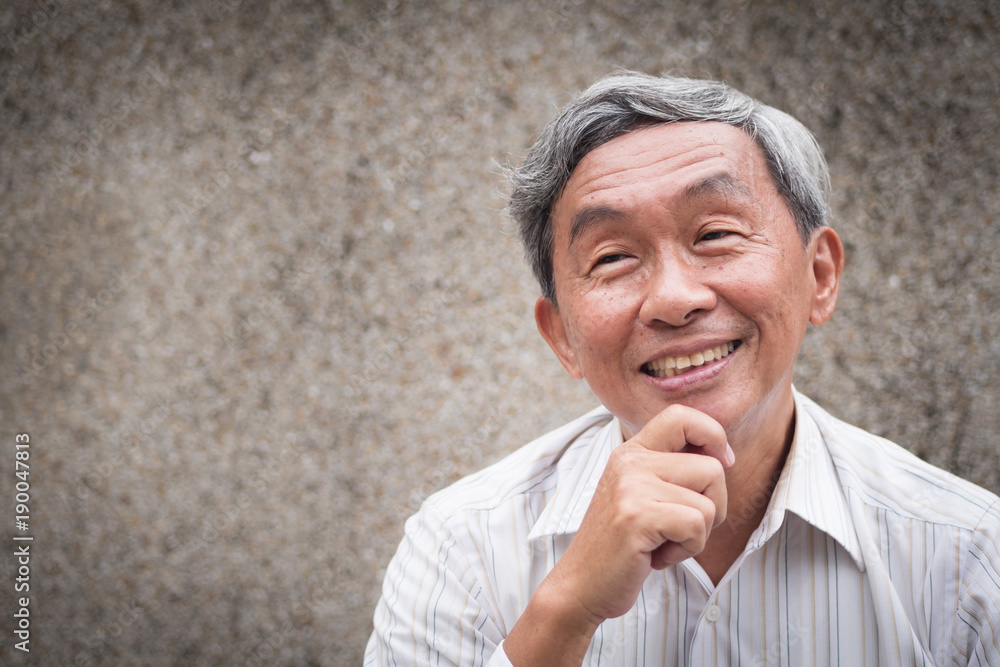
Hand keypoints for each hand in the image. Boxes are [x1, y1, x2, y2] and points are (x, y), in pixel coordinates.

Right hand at [505, 404, 732, 665]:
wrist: (581, 585)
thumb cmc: (622, 546)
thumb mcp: (641, 495)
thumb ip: (670, 471)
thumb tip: (723, 456)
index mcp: (631, 452)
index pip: (681, 416)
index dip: (713, 434)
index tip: (722, 462)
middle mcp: (630, 462)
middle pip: (713, 468)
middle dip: (714, 507)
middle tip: (678, 528)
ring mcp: (632, 487)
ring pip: (709, 504)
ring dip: (697, 535)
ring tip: (661, 542)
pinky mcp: (637, 516)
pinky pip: (696, 526)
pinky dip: (686, 550)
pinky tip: (656, 555)